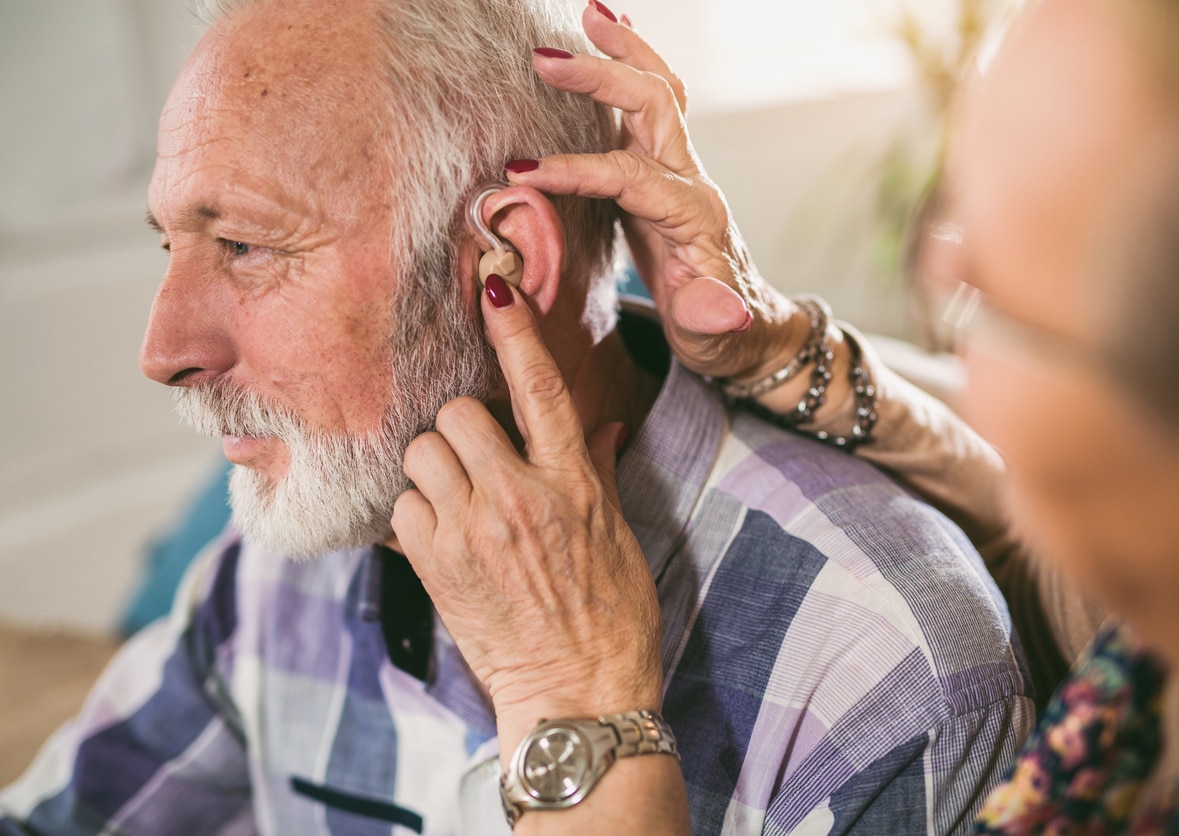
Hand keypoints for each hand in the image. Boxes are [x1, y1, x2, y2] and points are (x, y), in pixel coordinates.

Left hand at [390, 278, 662, 750]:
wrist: (581, 693)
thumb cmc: (612, 615)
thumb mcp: (618, 534)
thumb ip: (598, 469)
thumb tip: (598, 425)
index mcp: (574, 483)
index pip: (542, 389)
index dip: (517, 333)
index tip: (496, 289)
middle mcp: (521, 498)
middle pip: (459, 413)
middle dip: (462, 425)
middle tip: (477, 455)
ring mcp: (474, 532)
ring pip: (422, 453)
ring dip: (434, 466)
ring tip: (457, 495)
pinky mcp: (436, 567)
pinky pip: (402, 507)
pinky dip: (415, 512)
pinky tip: (440, 533)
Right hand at [511, 2, 810, 381]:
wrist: (748, 331)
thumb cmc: (725, 339)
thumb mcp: (716, 339)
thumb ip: (712, 319)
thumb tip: (722, 306)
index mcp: (694, 216)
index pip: (630, 176)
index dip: (577, 171)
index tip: (523, 173)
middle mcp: (689, 181)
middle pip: (652, 105)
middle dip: (602, 77)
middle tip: (545, 59)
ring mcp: (677, 172)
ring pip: (657, 92)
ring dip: (624, 50)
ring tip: (589, 12)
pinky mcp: (661, 176)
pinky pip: (647, 109)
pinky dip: (629, 68)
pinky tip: (606, 41)